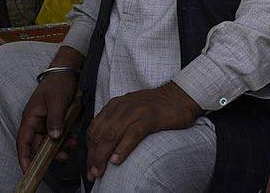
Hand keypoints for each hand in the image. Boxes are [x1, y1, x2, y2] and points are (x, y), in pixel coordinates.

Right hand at [16, 73, 78, 170]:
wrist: (68, 71)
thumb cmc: (58, 82)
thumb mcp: (56, 101)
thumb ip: (55, 120)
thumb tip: (53, 138)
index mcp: (30, 117)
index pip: (23, 142)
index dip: (24, 157)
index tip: (28, 170)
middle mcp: (36, 122)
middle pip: (37, 145)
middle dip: (47, 154)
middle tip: (61, 157)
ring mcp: (46, 122)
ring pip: (48, 142)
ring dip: (58, 147)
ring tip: (70, 146)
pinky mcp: (56, 121)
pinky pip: (57, 135)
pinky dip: (64, 139)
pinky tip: (72, 139)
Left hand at [85, 82, 200, 181]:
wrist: (180, 96)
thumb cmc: (156, 108)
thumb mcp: (130, 111)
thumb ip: (117, 123)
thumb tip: (103, 147)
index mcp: (115, 106)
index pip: (94, 129)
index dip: (89, 150)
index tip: (89, 167)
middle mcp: (122, 107)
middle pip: (100, 134)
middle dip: (94, 156)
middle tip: (92, 173)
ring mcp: (136, 111)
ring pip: (112, 134)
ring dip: (103, 155)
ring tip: (100, 170)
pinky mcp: (150, 117)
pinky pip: (133, 134)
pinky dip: (123, 148)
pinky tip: (117, 160)